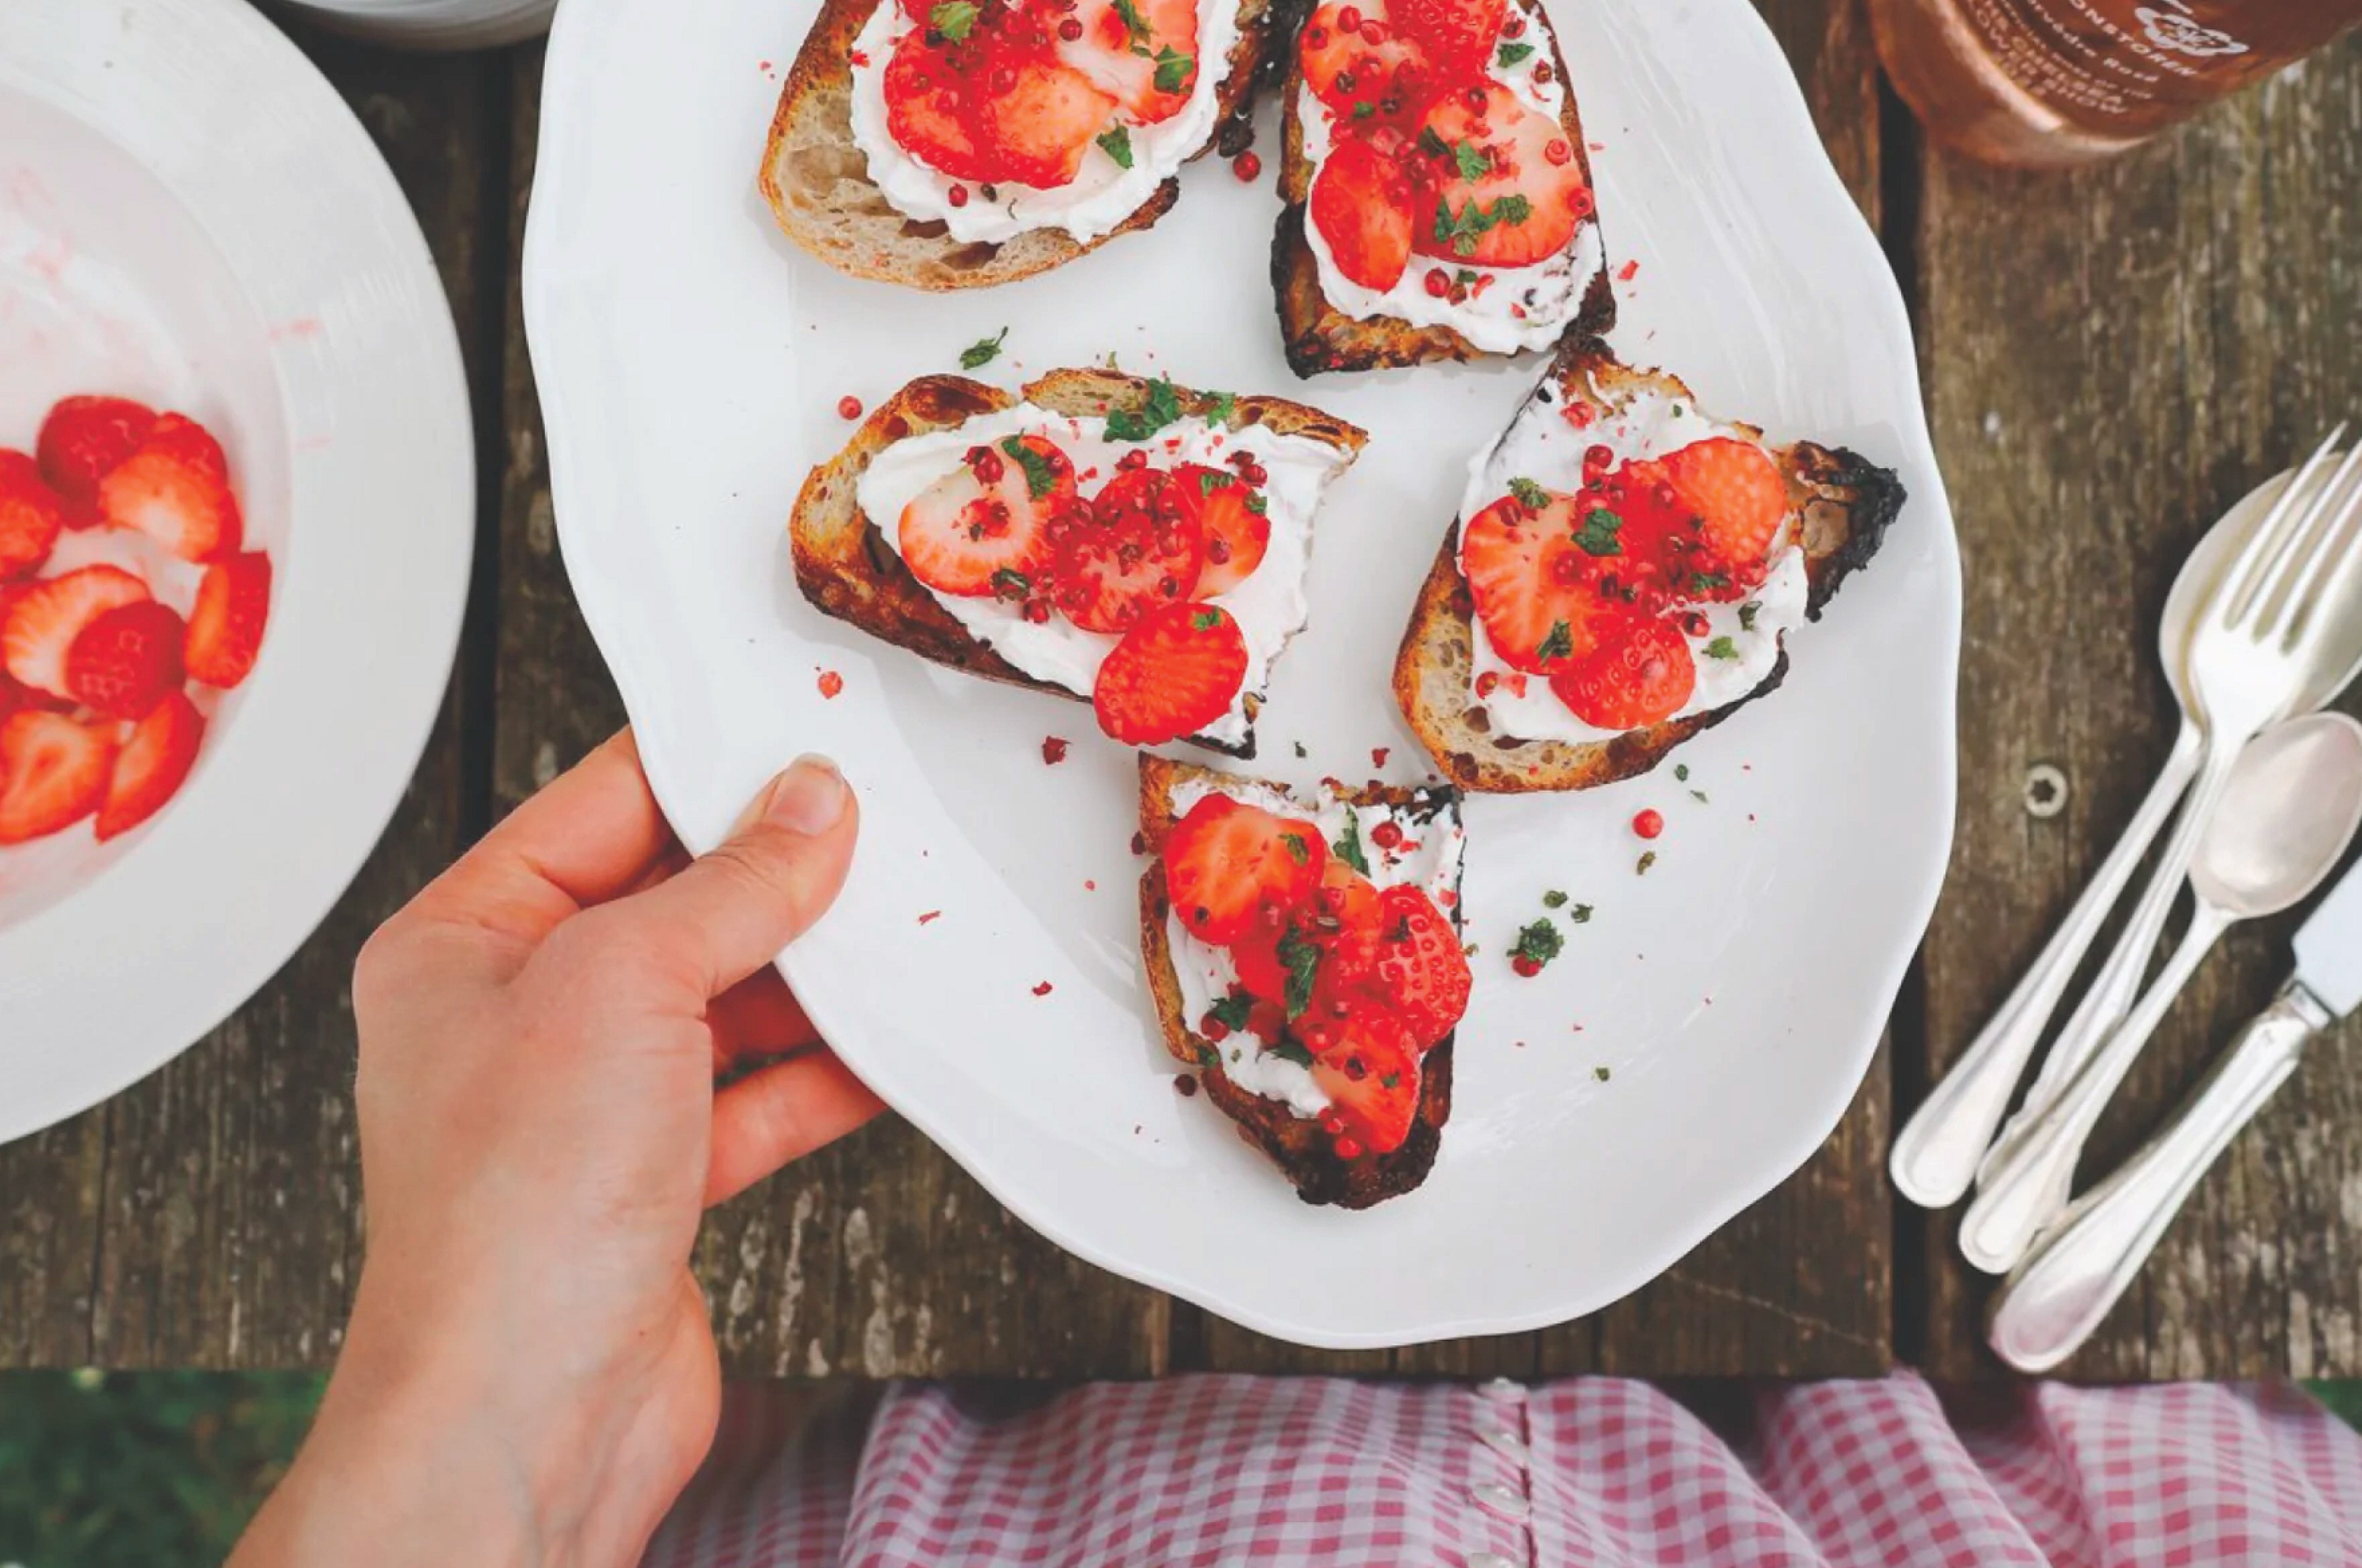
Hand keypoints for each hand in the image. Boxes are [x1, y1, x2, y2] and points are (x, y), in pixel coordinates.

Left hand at [233, 733, 883, 1567]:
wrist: (525, 1415)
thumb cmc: (508, 1218)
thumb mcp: (623, 987)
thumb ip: (729, 888)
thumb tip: (805, 810)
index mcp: (463, 941)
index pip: (598, 807)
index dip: (705, 768)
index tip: (802, 742)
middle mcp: (519, 1014)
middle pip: (672, 901)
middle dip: (775, 877)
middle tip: (875, 835)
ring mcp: (590, 1101)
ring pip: (725, 999)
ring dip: (813, 975)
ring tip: (900, 935)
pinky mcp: (656, 1179)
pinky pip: (756, 1095)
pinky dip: (824, 1072)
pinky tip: (887, 1047)